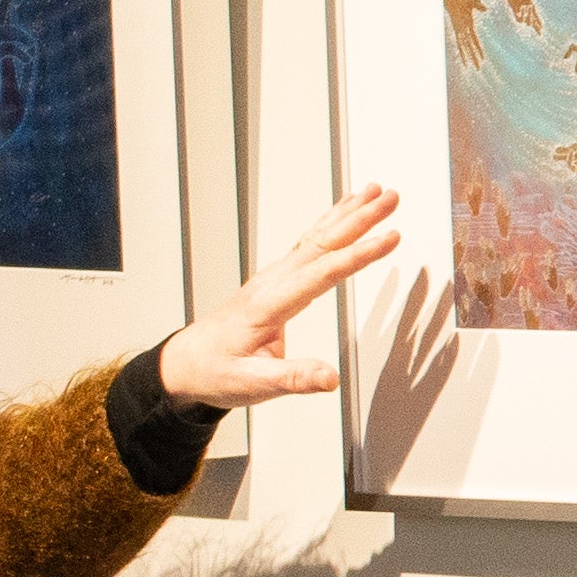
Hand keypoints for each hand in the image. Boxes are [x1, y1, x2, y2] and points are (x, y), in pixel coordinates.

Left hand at [156, 186, 405, 408]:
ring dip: (348, 213)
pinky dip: (331, 222)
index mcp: (268, 304)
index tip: (388, 238)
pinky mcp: (276, 279)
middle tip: (390, 199)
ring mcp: (272, 277)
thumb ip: (293, 378)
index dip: (357, 255)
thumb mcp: (252, 384)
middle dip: (359, 219)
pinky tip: (346, 211)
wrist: (186, 363)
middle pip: (321, 244)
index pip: (321, 274)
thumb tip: (330, 377)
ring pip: (316, 237)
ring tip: (378, 193)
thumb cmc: (215, 371)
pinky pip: (309, 243)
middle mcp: (271, 283)